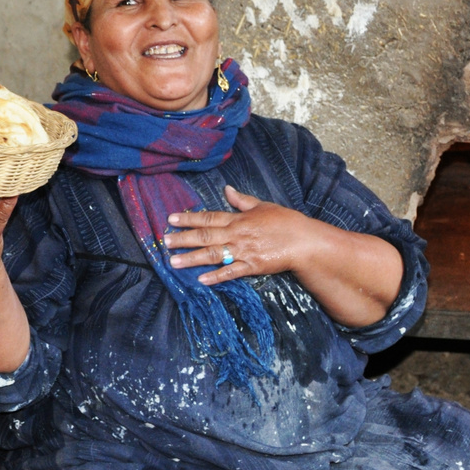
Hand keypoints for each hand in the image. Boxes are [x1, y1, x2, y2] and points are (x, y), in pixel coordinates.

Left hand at [165, 185, 325, 284]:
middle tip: (165, 243)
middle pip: (205, 235)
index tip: (170, 219)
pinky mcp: (253, 266)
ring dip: (192, 258)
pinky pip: (231, 272)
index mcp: (238, 219)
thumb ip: (242, 200)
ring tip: (174, 262)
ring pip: (213, 254)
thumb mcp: (263, 206)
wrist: (304, 241)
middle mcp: (237, 234)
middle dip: (183, 239)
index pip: (209, 217)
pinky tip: (201, 280)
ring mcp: (244, 251)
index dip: (189, 218)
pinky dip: (216, 276)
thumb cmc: (285, 222)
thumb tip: (226, 189)